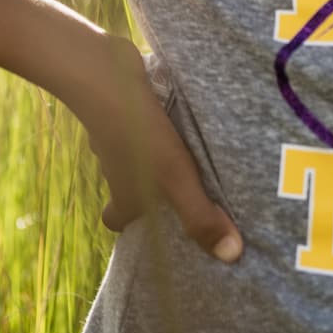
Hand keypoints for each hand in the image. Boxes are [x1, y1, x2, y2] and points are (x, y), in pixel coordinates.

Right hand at [62, 35, 243, 263]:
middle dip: (146, 187)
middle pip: (125, 185)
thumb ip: (200, 216)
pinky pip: (136, 122)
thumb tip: (230, 257)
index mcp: (124, 194)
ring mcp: (113, 135)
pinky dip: (150, 121)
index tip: (153, 222)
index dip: (129, 223)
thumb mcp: (175, 178)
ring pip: (130, 152)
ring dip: (151, 152)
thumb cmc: (138, 136)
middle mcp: (114, 167)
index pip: (115, 220)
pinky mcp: (121, 107)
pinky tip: (173, 114)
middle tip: (176, 185)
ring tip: (186, 148)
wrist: (103, 75)